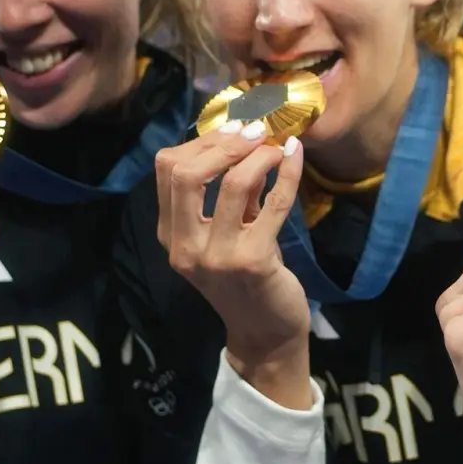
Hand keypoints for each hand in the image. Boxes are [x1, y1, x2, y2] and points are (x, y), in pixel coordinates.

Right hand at [155, 120, 310, 405]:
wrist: (266, 333)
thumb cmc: (247, 279)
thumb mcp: (225, 235)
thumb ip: (226, 195)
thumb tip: (244, 138)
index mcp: (171, 235)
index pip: (166, 169)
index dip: (200, 140)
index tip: (233, 129)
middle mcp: (185, 247)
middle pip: (185, 172)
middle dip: (224, 142)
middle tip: (255, 132)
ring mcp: (217, 257)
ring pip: (233, 183)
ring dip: (260, 155)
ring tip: (278, 147)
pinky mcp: (254, 261)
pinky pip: (274, 203)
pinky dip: (288, 172)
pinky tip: (296, 157)